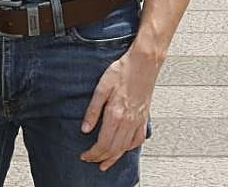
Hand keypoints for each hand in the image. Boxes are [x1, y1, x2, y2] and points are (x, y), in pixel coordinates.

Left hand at [79, 50, 156, 170]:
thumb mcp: (101, 88)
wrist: (143, 64)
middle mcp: (128, 121)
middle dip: (100, 158)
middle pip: (113, 149)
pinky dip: (129, 148)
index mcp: (115, 114)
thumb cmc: (121, 72)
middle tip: (90, 161)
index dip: (92, 153)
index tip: (84, 156)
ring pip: (125, 148)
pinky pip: (138, 140)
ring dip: (114, 158)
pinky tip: (123, 149)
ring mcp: (137, 121)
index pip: (103, 143)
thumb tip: (85, 129)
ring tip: (105, 163)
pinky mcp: (144, 118)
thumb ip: (92, 110)